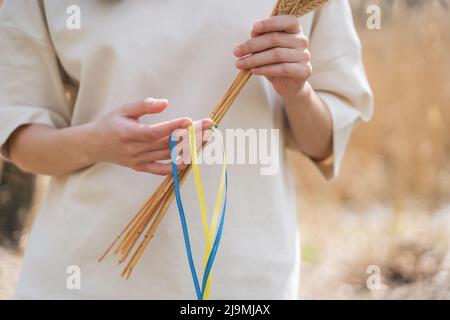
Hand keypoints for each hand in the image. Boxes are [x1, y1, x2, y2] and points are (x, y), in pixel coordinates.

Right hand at [91, 98, 212, 174]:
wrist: (94, 145)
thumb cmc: (111, 124)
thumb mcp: (124, 109)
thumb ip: (144, 106)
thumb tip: (165, 103)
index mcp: (128, 133)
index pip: (154, 132)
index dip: (172, 127)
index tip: (190, 120)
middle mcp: (134, 150)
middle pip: (166, 144)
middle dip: (190, 135)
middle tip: (208, 127)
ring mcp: (138, 161)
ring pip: (167, 156)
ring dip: (188, 148)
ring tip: (206, 138)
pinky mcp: (141, 168)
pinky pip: (161, 170)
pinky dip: (176, 167)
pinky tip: (191, 159)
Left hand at [234, 15, 311, 98]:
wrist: (288, 86)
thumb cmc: (276, 64)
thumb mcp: (266, 50)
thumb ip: (262, 39)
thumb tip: (254, 32)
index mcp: (295, 31)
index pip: (287, 21)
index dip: (270, 23)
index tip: (253, 28)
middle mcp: (302, 41)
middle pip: (275, 39)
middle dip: (252, 45)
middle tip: (236, 52)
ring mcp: (305, 56)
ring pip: (277, 54)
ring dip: (255, 59)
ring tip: (240, 64)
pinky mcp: (304, 70)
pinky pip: (282, 68)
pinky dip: (265, 69)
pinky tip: (253, 71)